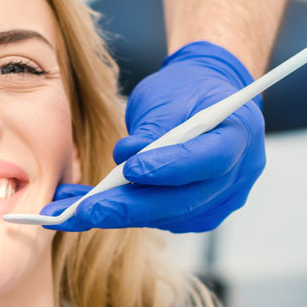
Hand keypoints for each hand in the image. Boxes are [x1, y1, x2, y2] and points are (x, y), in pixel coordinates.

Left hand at [40, 41, 265, 232]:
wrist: (205, 99)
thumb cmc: (188, 89)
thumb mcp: (170, 93)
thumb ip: (154, 127)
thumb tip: (125, 157)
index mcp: (240, 135)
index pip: (208, 160)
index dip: (169, 168)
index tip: (128, 169)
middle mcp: (237, 177)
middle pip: (183, 201)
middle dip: (128, 207)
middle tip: (83, 211)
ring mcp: (219, 201)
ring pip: (164, 215)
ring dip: (114, 213)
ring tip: (66, 211)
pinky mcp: (196, 215)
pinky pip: (156, 217)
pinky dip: (119, 212)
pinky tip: (81, 208)